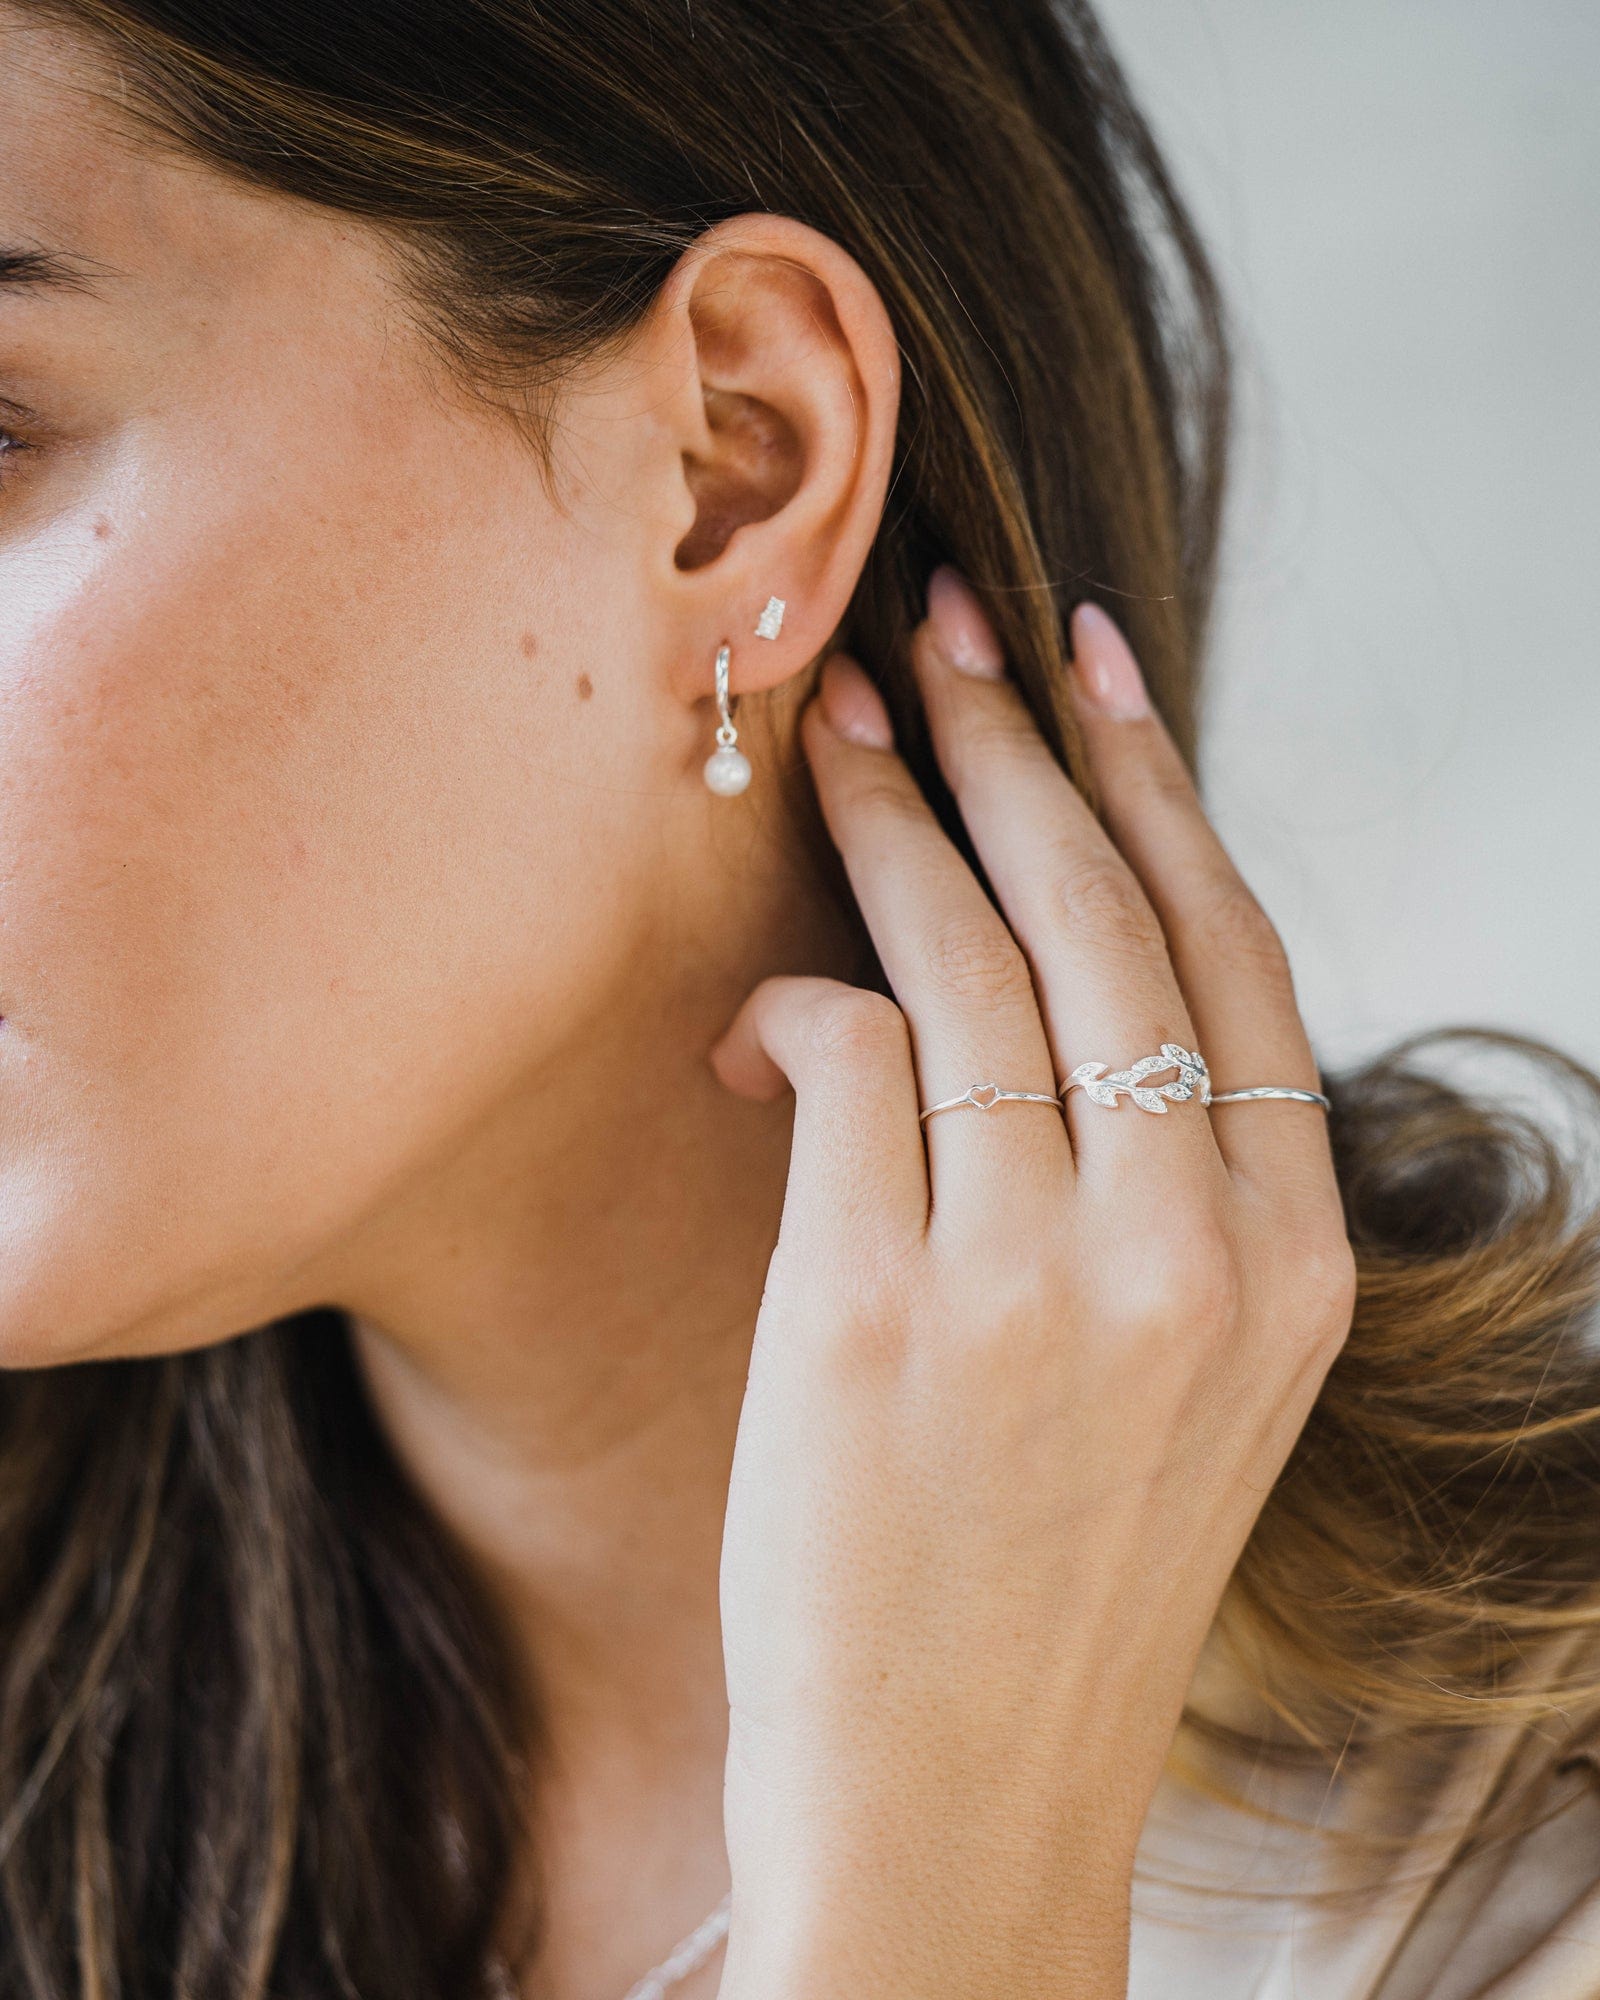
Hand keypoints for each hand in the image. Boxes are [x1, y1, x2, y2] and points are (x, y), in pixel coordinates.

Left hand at [707, 573, 1355, 1999]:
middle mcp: (1189, 1254)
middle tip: (949, 626)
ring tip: (833, 719)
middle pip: (1106, 919)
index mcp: (1292, 1264)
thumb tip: (1001, 990)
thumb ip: (1148, 1185)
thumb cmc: (1052, 1578)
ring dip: (892, 816)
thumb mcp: (1178, 1377)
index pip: (1233, 958)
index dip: (1158, 790)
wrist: (959, 1803)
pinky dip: (796, 1006)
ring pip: (969, 960)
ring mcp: (1038, 1282)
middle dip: (1019, 744)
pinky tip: (757, 1001)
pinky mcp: (873, 1315)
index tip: (1098, 666)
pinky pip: (844, 1069)